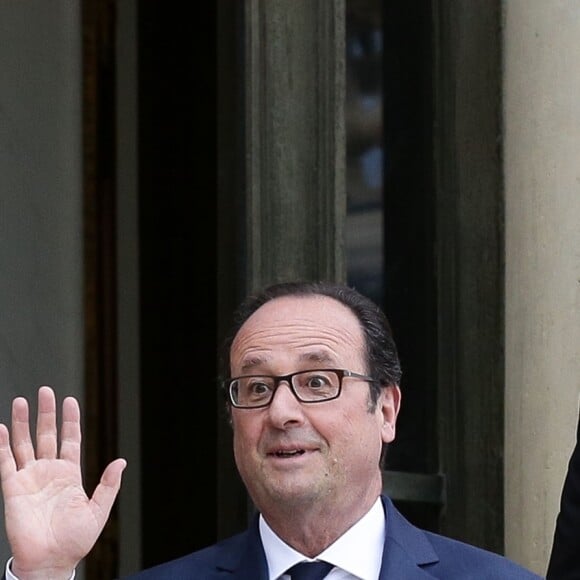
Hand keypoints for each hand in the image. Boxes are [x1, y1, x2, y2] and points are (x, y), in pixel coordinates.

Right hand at [0, 386, 125, 579]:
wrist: (51, 563)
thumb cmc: (75, 541)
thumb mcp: (98, 510)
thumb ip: (108, 484)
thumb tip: (121, 461)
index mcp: (70, 474)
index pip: (70, 439)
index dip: (70, 420)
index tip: (69, 400)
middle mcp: (49, 471)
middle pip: (47, 435)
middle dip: (46, 413)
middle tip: (45, 391)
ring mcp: (30, 478)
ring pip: (24, 443)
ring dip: (22, 423)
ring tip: (21, 401)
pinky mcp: (13, 489)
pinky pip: (5, 463)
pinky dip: (2, 446)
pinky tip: (2, 429)